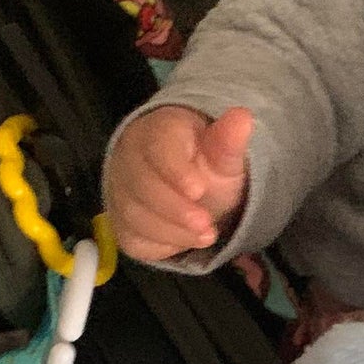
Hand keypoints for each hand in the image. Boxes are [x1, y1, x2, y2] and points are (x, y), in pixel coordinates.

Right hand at [106, 105, 254, 261]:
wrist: (186, 184)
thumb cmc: (204, 163)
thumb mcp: (223, 153)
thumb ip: (229, 140)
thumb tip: (243, 117)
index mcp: (155, 132)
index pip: (158, 149)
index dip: (175, 171)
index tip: (199, 190)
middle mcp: (129, 160)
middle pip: (141, 185)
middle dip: (175, 209)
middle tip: (206, 225)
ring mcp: (120, 192)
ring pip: (134, 216)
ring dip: (172, 231)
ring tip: (206, 236)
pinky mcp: (121, 223)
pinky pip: (132, 239)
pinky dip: (160, 246)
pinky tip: (186, 241)